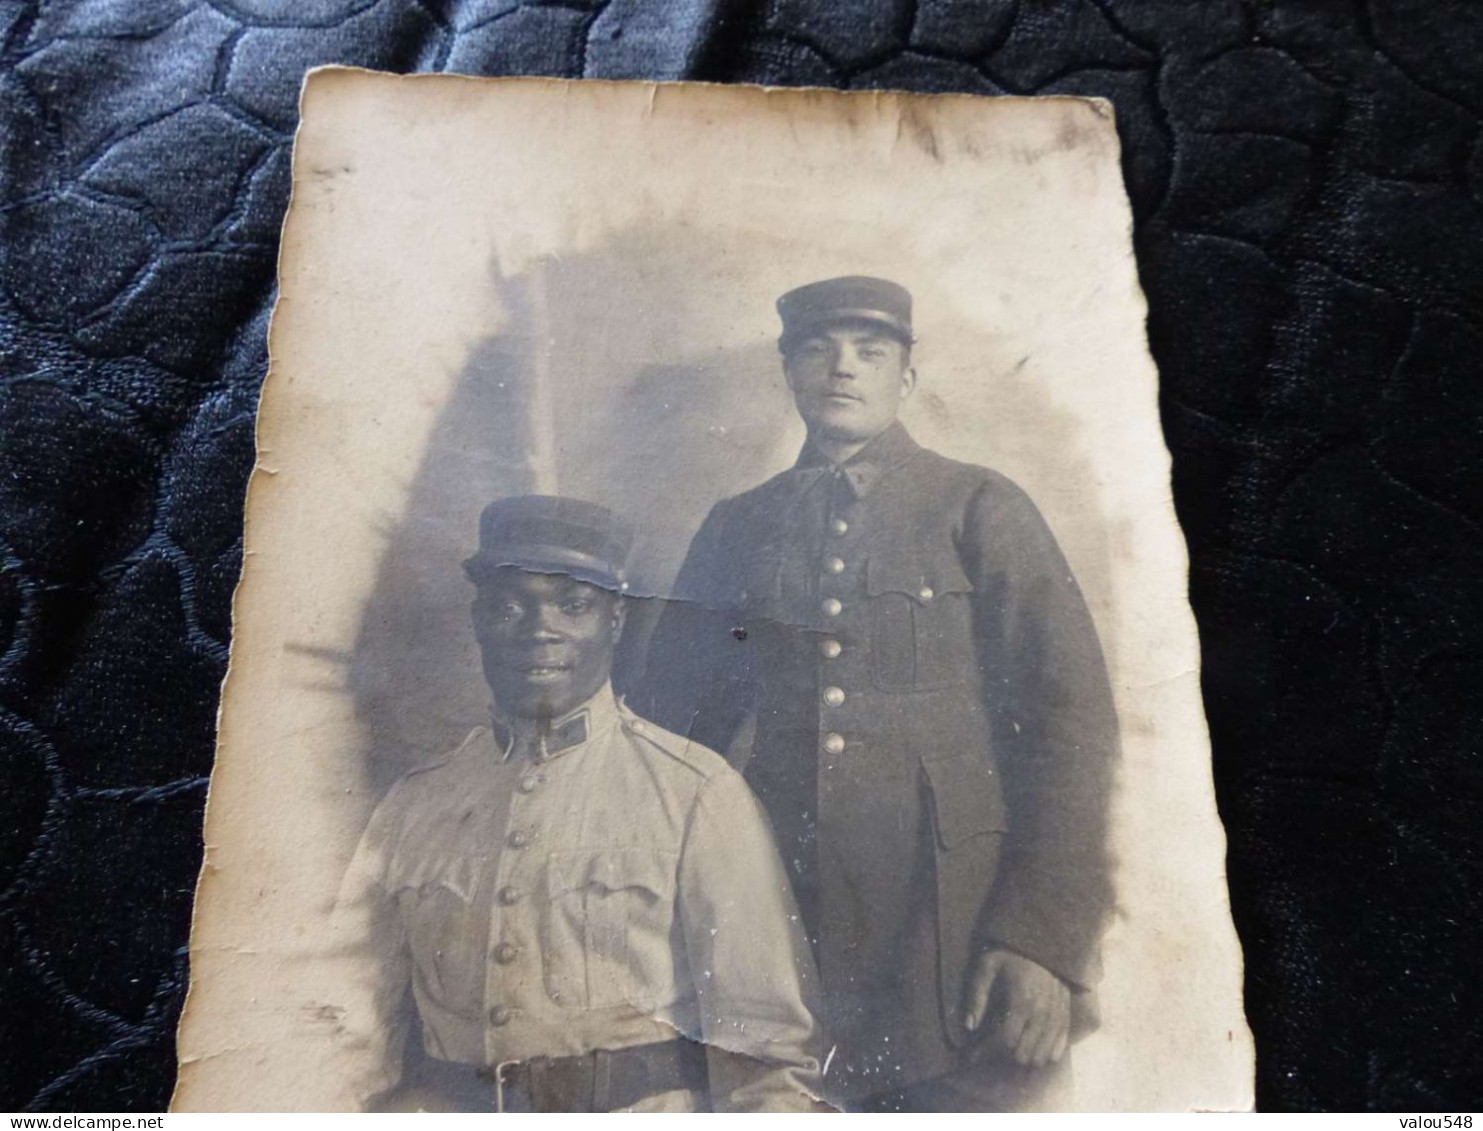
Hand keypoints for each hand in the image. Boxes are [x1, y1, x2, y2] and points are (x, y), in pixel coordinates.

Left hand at [963, 949, 1070, 1067]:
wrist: (1045, 941)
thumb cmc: (1011, 954)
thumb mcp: (987, 967)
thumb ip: (977, 996)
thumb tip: (969, 1026)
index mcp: (1021, 1001)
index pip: (1005, 1041)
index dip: (986, 1052)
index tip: (971, 1056)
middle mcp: (1042, 1014)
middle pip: (1023, 1054)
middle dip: (1002, 1058)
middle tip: (988, 1051)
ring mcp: (1057, 1017)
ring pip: (1041, 1057)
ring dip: (1022, 1060)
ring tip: (1006, 1053)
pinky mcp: (1066, 1017)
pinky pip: (1058, 1050)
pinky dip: (1043, 1057)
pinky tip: (1030, 1051)